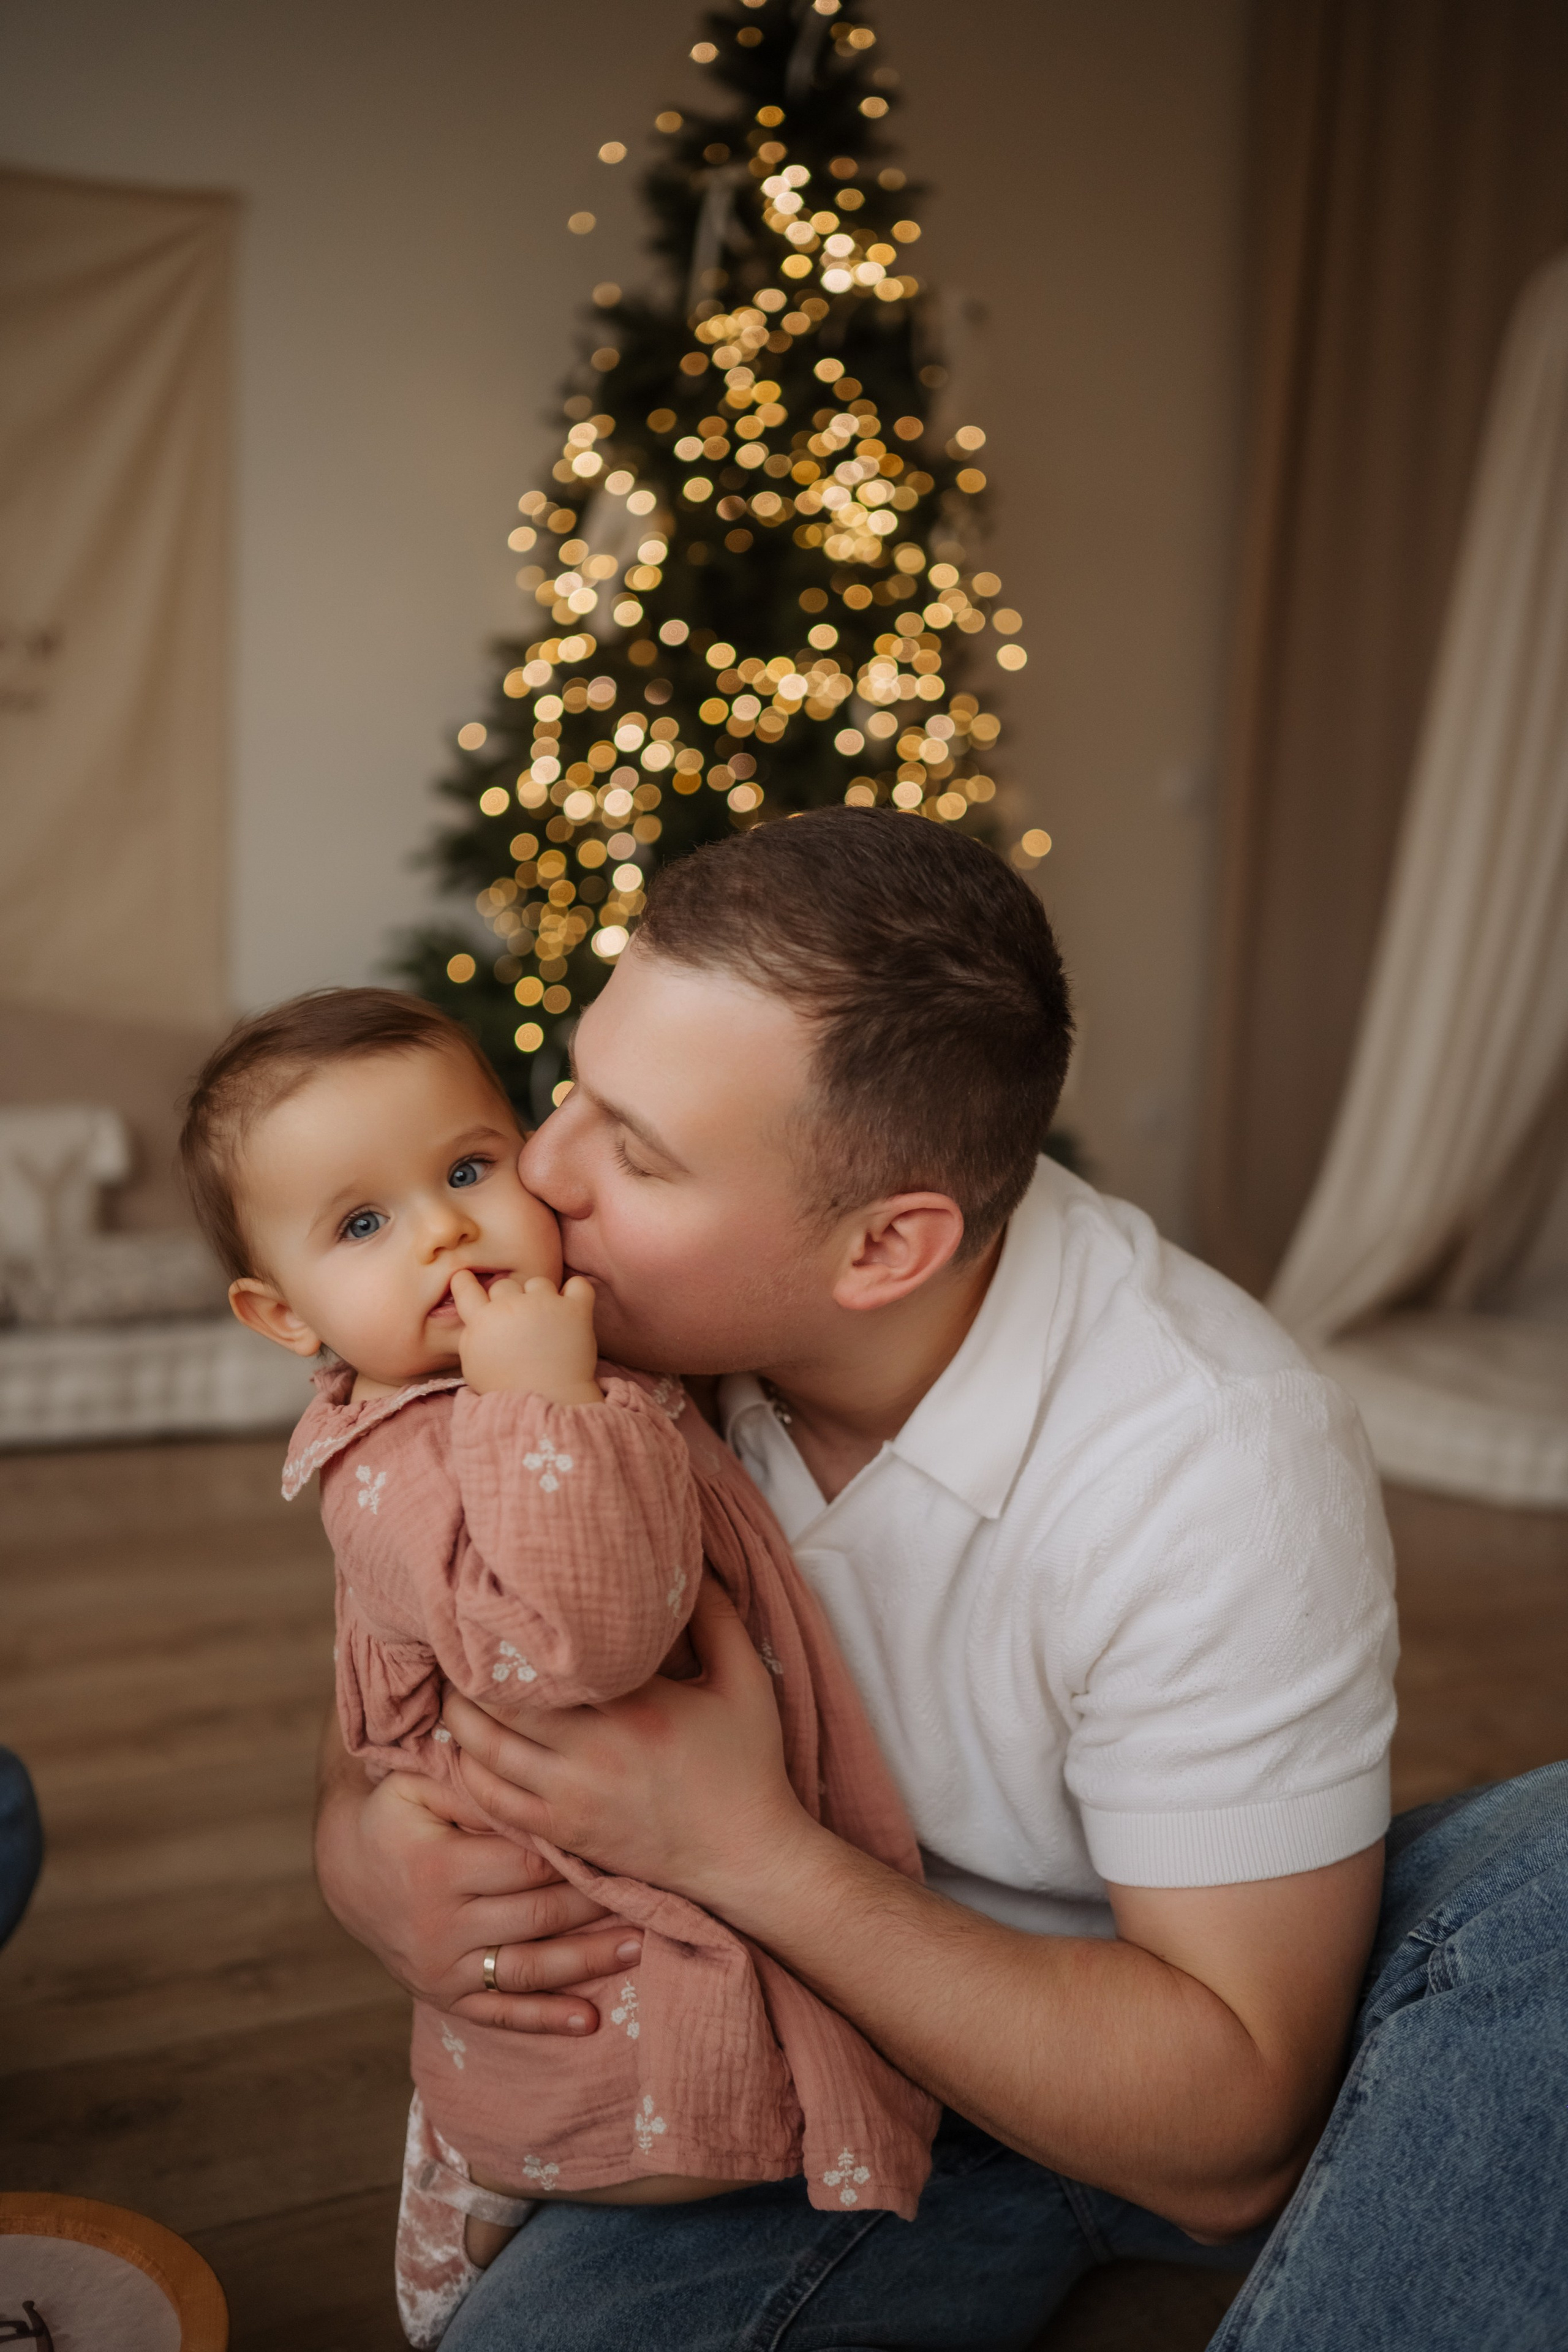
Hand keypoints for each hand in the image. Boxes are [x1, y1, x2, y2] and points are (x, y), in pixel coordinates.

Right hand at [313, 1754, 641, 2030]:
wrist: (347, 1871)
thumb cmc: (396, 1816)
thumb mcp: (417, 1786)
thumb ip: (472, 1786)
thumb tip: (528, 1781)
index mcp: (437, 1867)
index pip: (524, 1864)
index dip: (574, 1857)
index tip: (620, 1849)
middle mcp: (440, 1924)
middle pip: (536, 1916)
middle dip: (595, 1907)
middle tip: (651, 1896)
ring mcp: (443, 1967)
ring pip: (527, 1969)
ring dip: (586, 1962)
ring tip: (638, 1947)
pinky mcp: (444, 1995)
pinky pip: (500, 2013)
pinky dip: (546, 2019)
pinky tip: (590, 2020)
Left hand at [442, 1579, 815, 1920]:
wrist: (746, 1856)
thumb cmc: (749, 1763)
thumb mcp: (746, 1680)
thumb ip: (718, 1618)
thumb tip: (689, 1566)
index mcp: (632, 1706)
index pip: (543, 1664)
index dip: (509, 1634)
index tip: (495, 1608)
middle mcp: (591, 1753)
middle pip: (496, 1706)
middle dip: (468, 1675)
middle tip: (458, 1646)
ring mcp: (571, 1798)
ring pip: (484, 1756)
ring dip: (460, 1722)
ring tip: (456, 1691)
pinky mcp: (564, 1833)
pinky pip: (494, 1804)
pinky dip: (470, 1775)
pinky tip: (469, 1752)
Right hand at [451, 1267, 602, 1404]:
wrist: (548, 1401)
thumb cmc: (507, 1389)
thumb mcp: (472, 1366)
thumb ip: (470, 1336)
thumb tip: (476, 1318)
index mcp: (482, 1320)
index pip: (465, 1288)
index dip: (465, 1281)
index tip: (467, 1278)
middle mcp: (511, 1306)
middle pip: (504, 1285)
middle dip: (509, 1299)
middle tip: (518, 1323)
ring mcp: (544, 1304)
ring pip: (538, 1283)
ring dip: (541, 1297)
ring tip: (545, 1324)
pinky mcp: (575, 1309)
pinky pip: (578, 1285)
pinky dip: (576, 1292)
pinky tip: (571, 1308)